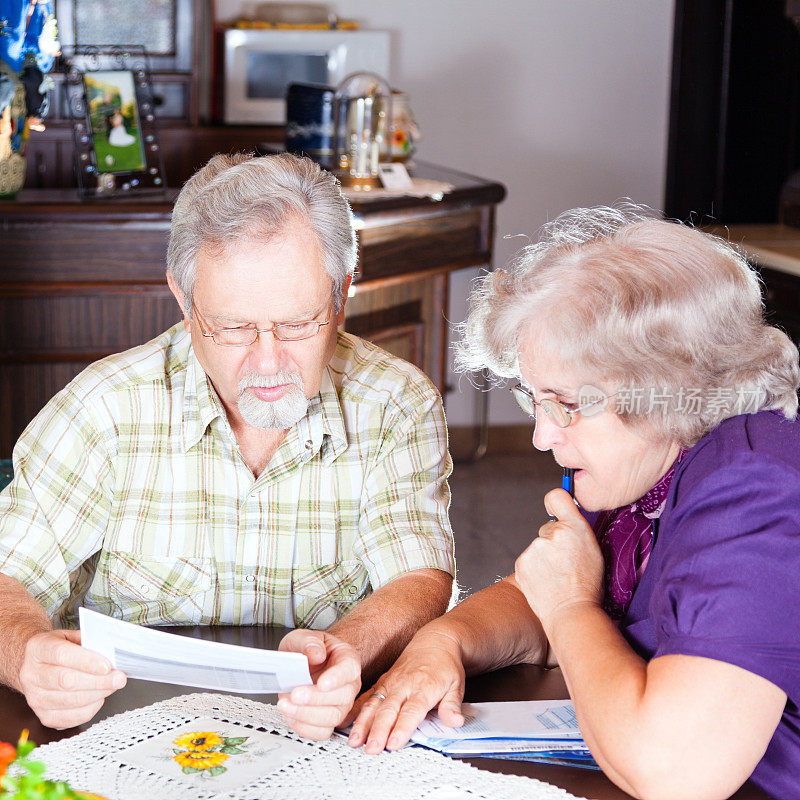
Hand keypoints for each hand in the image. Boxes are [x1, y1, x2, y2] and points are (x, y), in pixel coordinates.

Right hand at [18, 630, 126, 728]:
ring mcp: (35, 698)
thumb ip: (89, 642)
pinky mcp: (43, 716)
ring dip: (98, 694)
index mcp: (38, 649)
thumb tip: (112, 654)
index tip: (107, 666)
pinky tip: (99, 698)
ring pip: (70, 701)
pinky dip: (90, 709)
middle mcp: (31, 674)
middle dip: (99, 681)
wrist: (36, 664)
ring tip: (112, 686)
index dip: (87, 662)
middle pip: (67, 681)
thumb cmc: (58, 649)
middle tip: (119, 678)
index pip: (62, 655)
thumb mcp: (71, 636)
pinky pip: (70, 718)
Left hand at [277, 629, 360, 739]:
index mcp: (347, 659)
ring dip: (306, 715)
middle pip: (341, 697)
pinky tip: (291, 715)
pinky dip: (304, 727)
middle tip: (295, 694)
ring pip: (332, 717)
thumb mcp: (303, 637)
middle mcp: (348, 684)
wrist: (304, 662)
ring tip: (286, 705)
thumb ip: (309, 641)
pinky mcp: (328, 721)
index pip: (349, 669)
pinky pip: (321, 732)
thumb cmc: (308, 650)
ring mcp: (340, 705)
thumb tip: (316, 653)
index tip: (322, 683)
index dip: (337, 678)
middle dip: (315, 699)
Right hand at [345, 628, 465, 753]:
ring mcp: (390, 682)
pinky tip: (345, 722)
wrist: (435, 641)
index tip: (394, 744)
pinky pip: (366, 696)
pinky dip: (355, 709)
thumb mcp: (457, 684)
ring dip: (363, 724)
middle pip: (389, 710)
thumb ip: (452, 705)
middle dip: (378, 731)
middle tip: (371, 749)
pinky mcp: (383, 681)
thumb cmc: (445, 665)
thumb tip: (455, 721)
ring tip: (354, 741)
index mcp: (424, 687)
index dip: (402, 728)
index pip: (412, 711)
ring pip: (373, 704)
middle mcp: (404, 685)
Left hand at [514, 488, 603, 630]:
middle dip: (553, 542)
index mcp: (576, 527)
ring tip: (557, 577)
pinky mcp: (522, 562)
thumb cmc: (587, 585)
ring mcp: (535, 548)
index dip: (554, 502)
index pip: (557, 496)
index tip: (554, 510)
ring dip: (544, 558)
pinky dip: (534, 569)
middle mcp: (553, 533)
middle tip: (565, 563)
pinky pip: (528, 560)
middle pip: (547, 529)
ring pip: (538, 547)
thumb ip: (576, 531)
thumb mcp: (593, 550)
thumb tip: (563, 521)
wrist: (571, 613)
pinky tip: (546, 581)